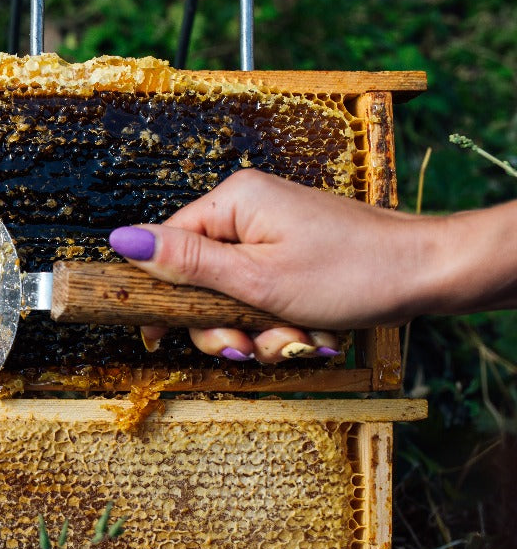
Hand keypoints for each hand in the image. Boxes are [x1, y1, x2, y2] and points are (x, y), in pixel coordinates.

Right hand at [109, 169, 441, 362]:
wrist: (428, 274)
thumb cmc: (352, 271)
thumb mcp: (257, 278)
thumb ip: (186, 263)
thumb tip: (121, 240)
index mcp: (234, 202)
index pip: (166, 245)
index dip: (159, 295)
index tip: (157, 336)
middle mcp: (249, 212)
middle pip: (198, 280)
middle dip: (221, 325)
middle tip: (246, 347)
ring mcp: (273, 234)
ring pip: (232, 297)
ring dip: (256, 331)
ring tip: (293, 341)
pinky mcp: (292, 256)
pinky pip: (263, 297)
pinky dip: (280, 323)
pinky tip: (309, 334)